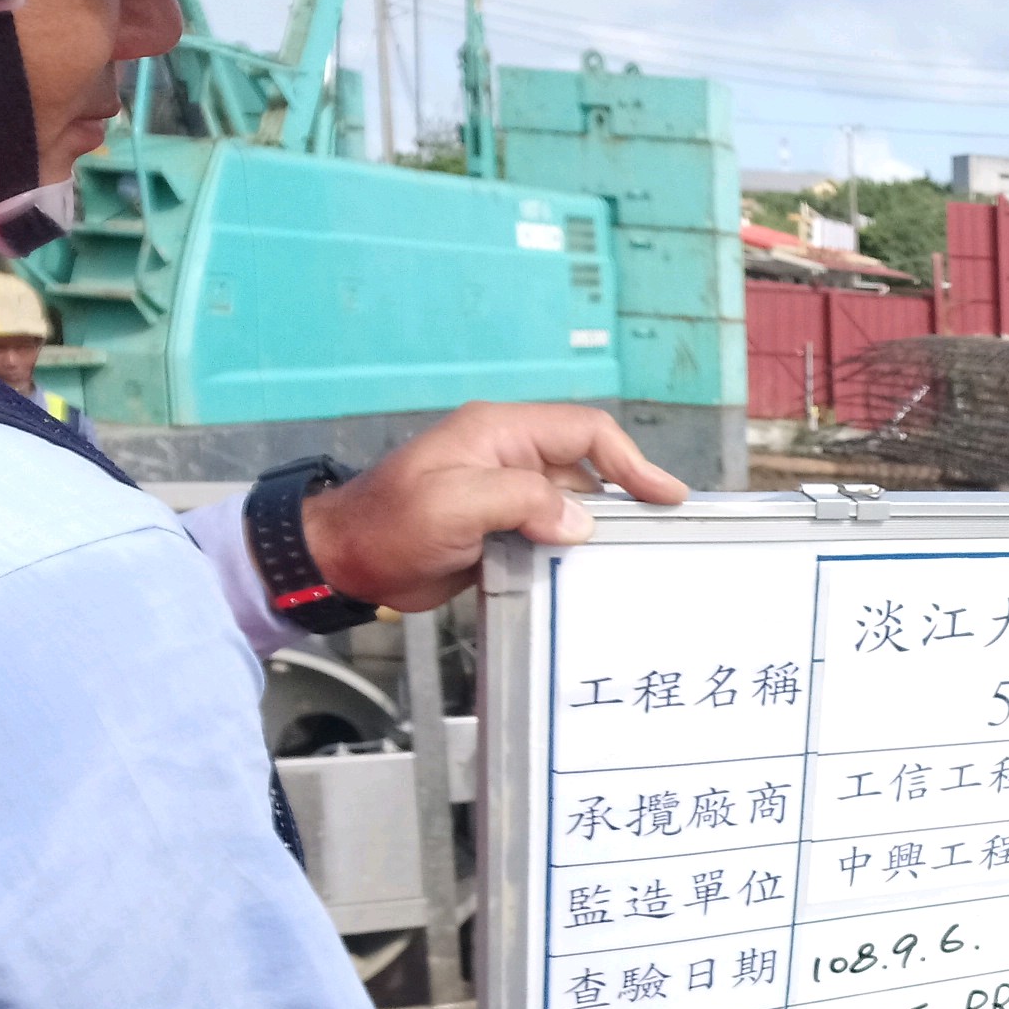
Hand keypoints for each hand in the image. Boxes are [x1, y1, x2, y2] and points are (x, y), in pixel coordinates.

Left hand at [299, 403, 685, 612]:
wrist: (342, 560)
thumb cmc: (388, 524)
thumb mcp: (455, 505)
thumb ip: (522, 503)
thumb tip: (581, 522)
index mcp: (500, 433)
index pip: (584, 432)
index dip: (631, 461)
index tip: (666, 496)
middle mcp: (508, 456)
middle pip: (586, 469)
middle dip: (623, 498)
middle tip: (659, 535)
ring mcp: (503, 492)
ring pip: (571, 505)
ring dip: (597, 531)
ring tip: (628, 562)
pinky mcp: (498, 527)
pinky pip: (549, 532)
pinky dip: (571, 552)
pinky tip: (586, 576)